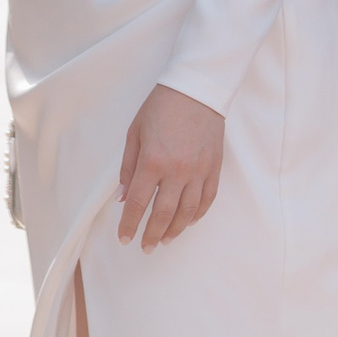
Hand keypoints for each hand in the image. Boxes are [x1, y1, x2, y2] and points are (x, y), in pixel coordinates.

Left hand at [117, 84, 223, 249]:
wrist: (196, 88)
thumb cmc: (161, 107)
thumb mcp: (135, 133)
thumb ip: (129, 168)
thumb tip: (123, 198)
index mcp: (153, 161)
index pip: (138, 203)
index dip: (129, 224)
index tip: (124, 239)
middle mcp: (177, 170)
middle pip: (163, 213)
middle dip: (152, 235)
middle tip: (145, 247)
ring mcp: (199, 170)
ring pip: (187, 211)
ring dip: (175, 230)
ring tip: (165, 240)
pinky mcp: (214, 167)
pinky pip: (207, 199)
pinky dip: (197, 215)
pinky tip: (188, 222)